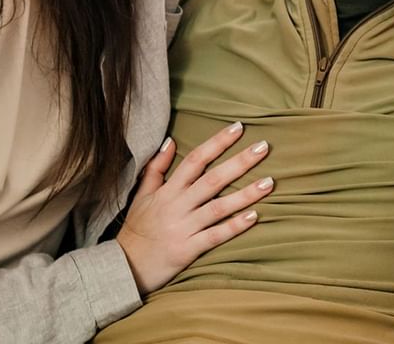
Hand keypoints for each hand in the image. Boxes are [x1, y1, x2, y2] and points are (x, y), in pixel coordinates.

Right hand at [116, 122, 272, 293]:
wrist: (124, 265)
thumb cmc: (137, 228)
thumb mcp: (142, 194)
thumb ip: (156, 168)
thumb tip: (170, 141)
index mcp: (168, 190)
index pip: (196, 160)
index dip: (217, 142)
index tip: (238, 128)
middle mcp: (177, 206)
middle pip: (212, 179)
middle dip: (239, 162)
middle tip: (263, 147)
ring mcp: (183, 227)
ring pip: (218, 207)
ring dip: (245, 194)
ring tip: (269, 182)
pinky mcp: (188, 249)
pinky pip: (215, 236)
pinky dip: (234, 226)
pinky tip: (254, 216)